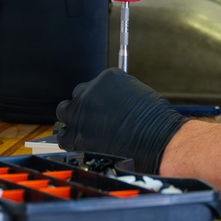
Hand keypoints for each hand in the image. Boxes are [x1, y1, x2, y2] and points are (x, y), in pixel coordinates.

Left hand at [55, 68, 187, 173]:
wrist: (157, 140)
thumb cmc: (155, 120)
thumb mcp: (138, 95)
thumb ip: (118, 96)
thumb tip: (110, 105)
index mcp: (107, 78)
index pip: (94, 85)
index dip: (99, 99)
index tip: (103, 108)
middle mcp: (90, 91)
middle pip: (78, 95)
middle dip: (85, 107)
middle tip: (94, 120)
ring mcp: (81, 112)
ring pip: (65, 112)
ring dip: (73, 120)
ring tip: (85, 131)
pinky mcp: (76, 134)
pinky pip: (63, 135)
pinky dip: (70, 138)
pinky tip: (80, 143)